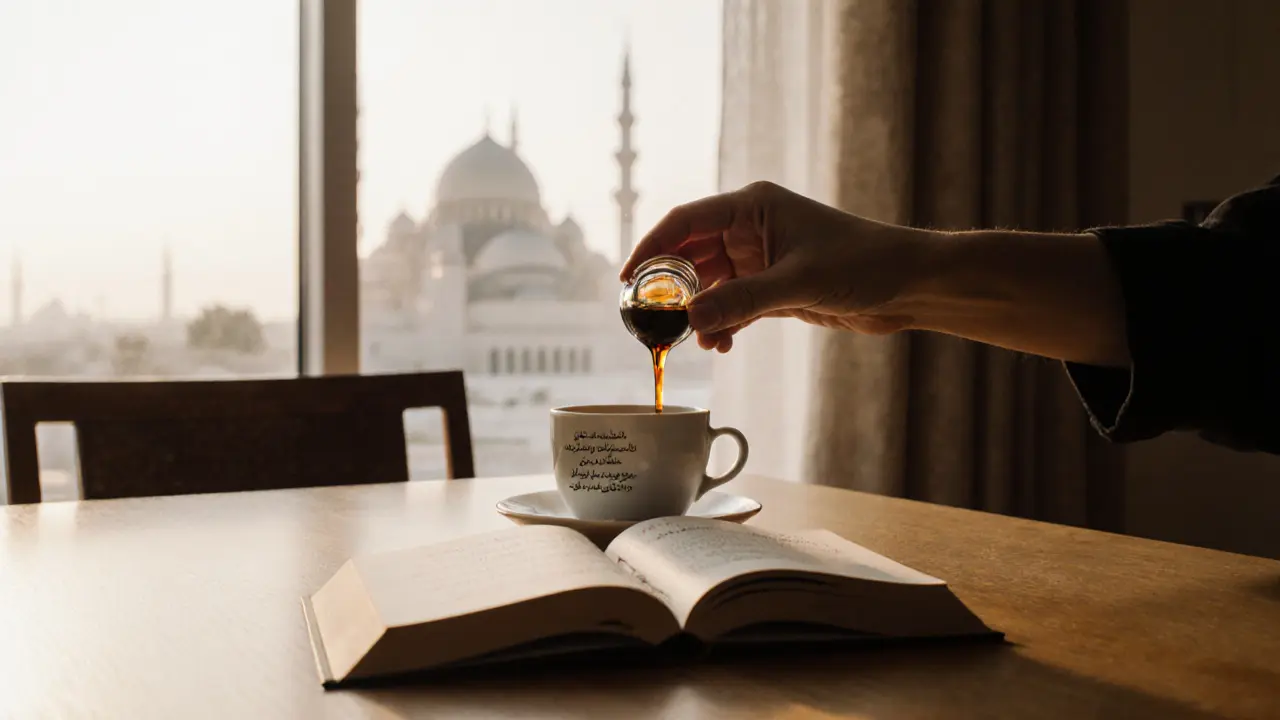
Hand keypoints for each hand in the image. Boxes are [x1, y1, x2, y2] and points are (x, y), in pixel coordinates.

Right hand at [621, 181, 928, 351]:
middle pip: (691, 256)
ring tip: (687, 341)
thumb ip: (743, 302)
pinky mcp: (774, 288)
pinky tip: (720, 346)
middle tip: (649, 321)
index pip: (685, 222)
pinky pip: (732, 306)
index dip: (651, 248)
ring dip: (697, 313)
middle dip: (670, 289)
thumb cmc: (863, 263)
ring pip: (710, 286)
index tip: (626, 279)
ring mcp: (761, 260)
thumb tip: (691, 322)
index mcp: (752, 206)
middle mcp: (751, 228)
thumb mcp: (798, 283)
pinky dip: (722, 325)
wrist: (909, 285)